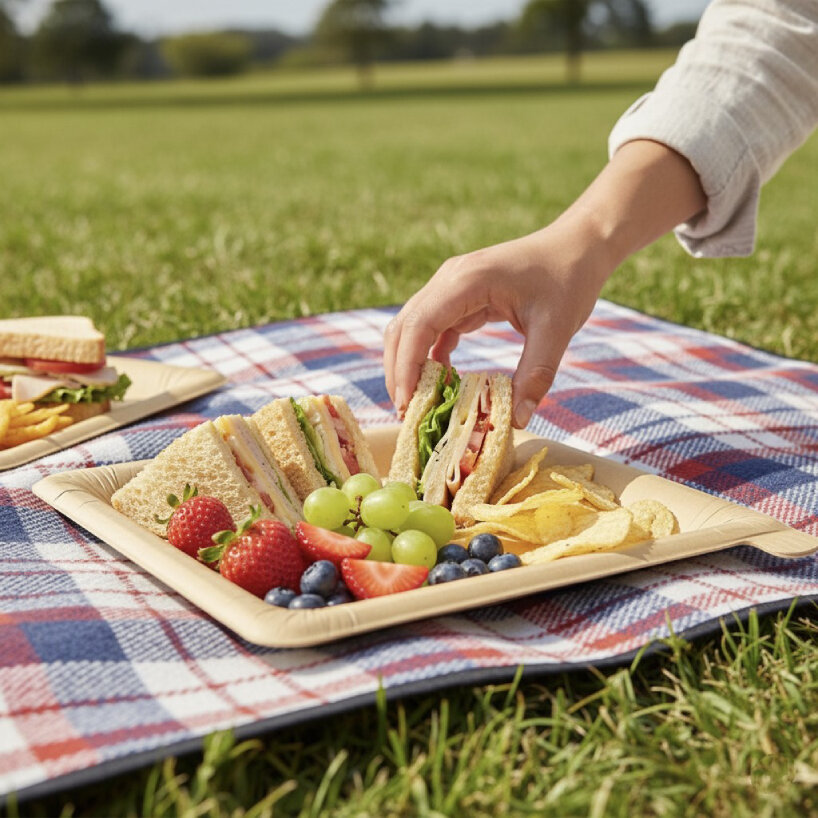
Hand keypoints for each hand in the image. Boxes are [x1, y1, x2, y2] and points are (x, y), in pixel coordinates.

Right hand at [384, 140, 705, 427]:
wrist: (578, 246)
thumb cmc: (569, 279)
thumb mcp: (556, 328)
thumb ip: (536, 374)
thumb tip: (519, 420)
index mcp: (467, 280)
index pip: (419, 325)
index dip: (406, 365)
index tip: (407, 403)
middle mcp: (450, 280)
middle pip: (404, 328)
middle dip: (399, 371)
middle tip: (407, 414)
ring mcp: (451, 286)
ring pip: (412, 328)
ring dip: (409, 365)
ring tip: (418, 404)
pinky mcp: (460, 298)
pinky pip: (432, 329)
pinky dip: (429, 357)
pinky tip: (441, 385)